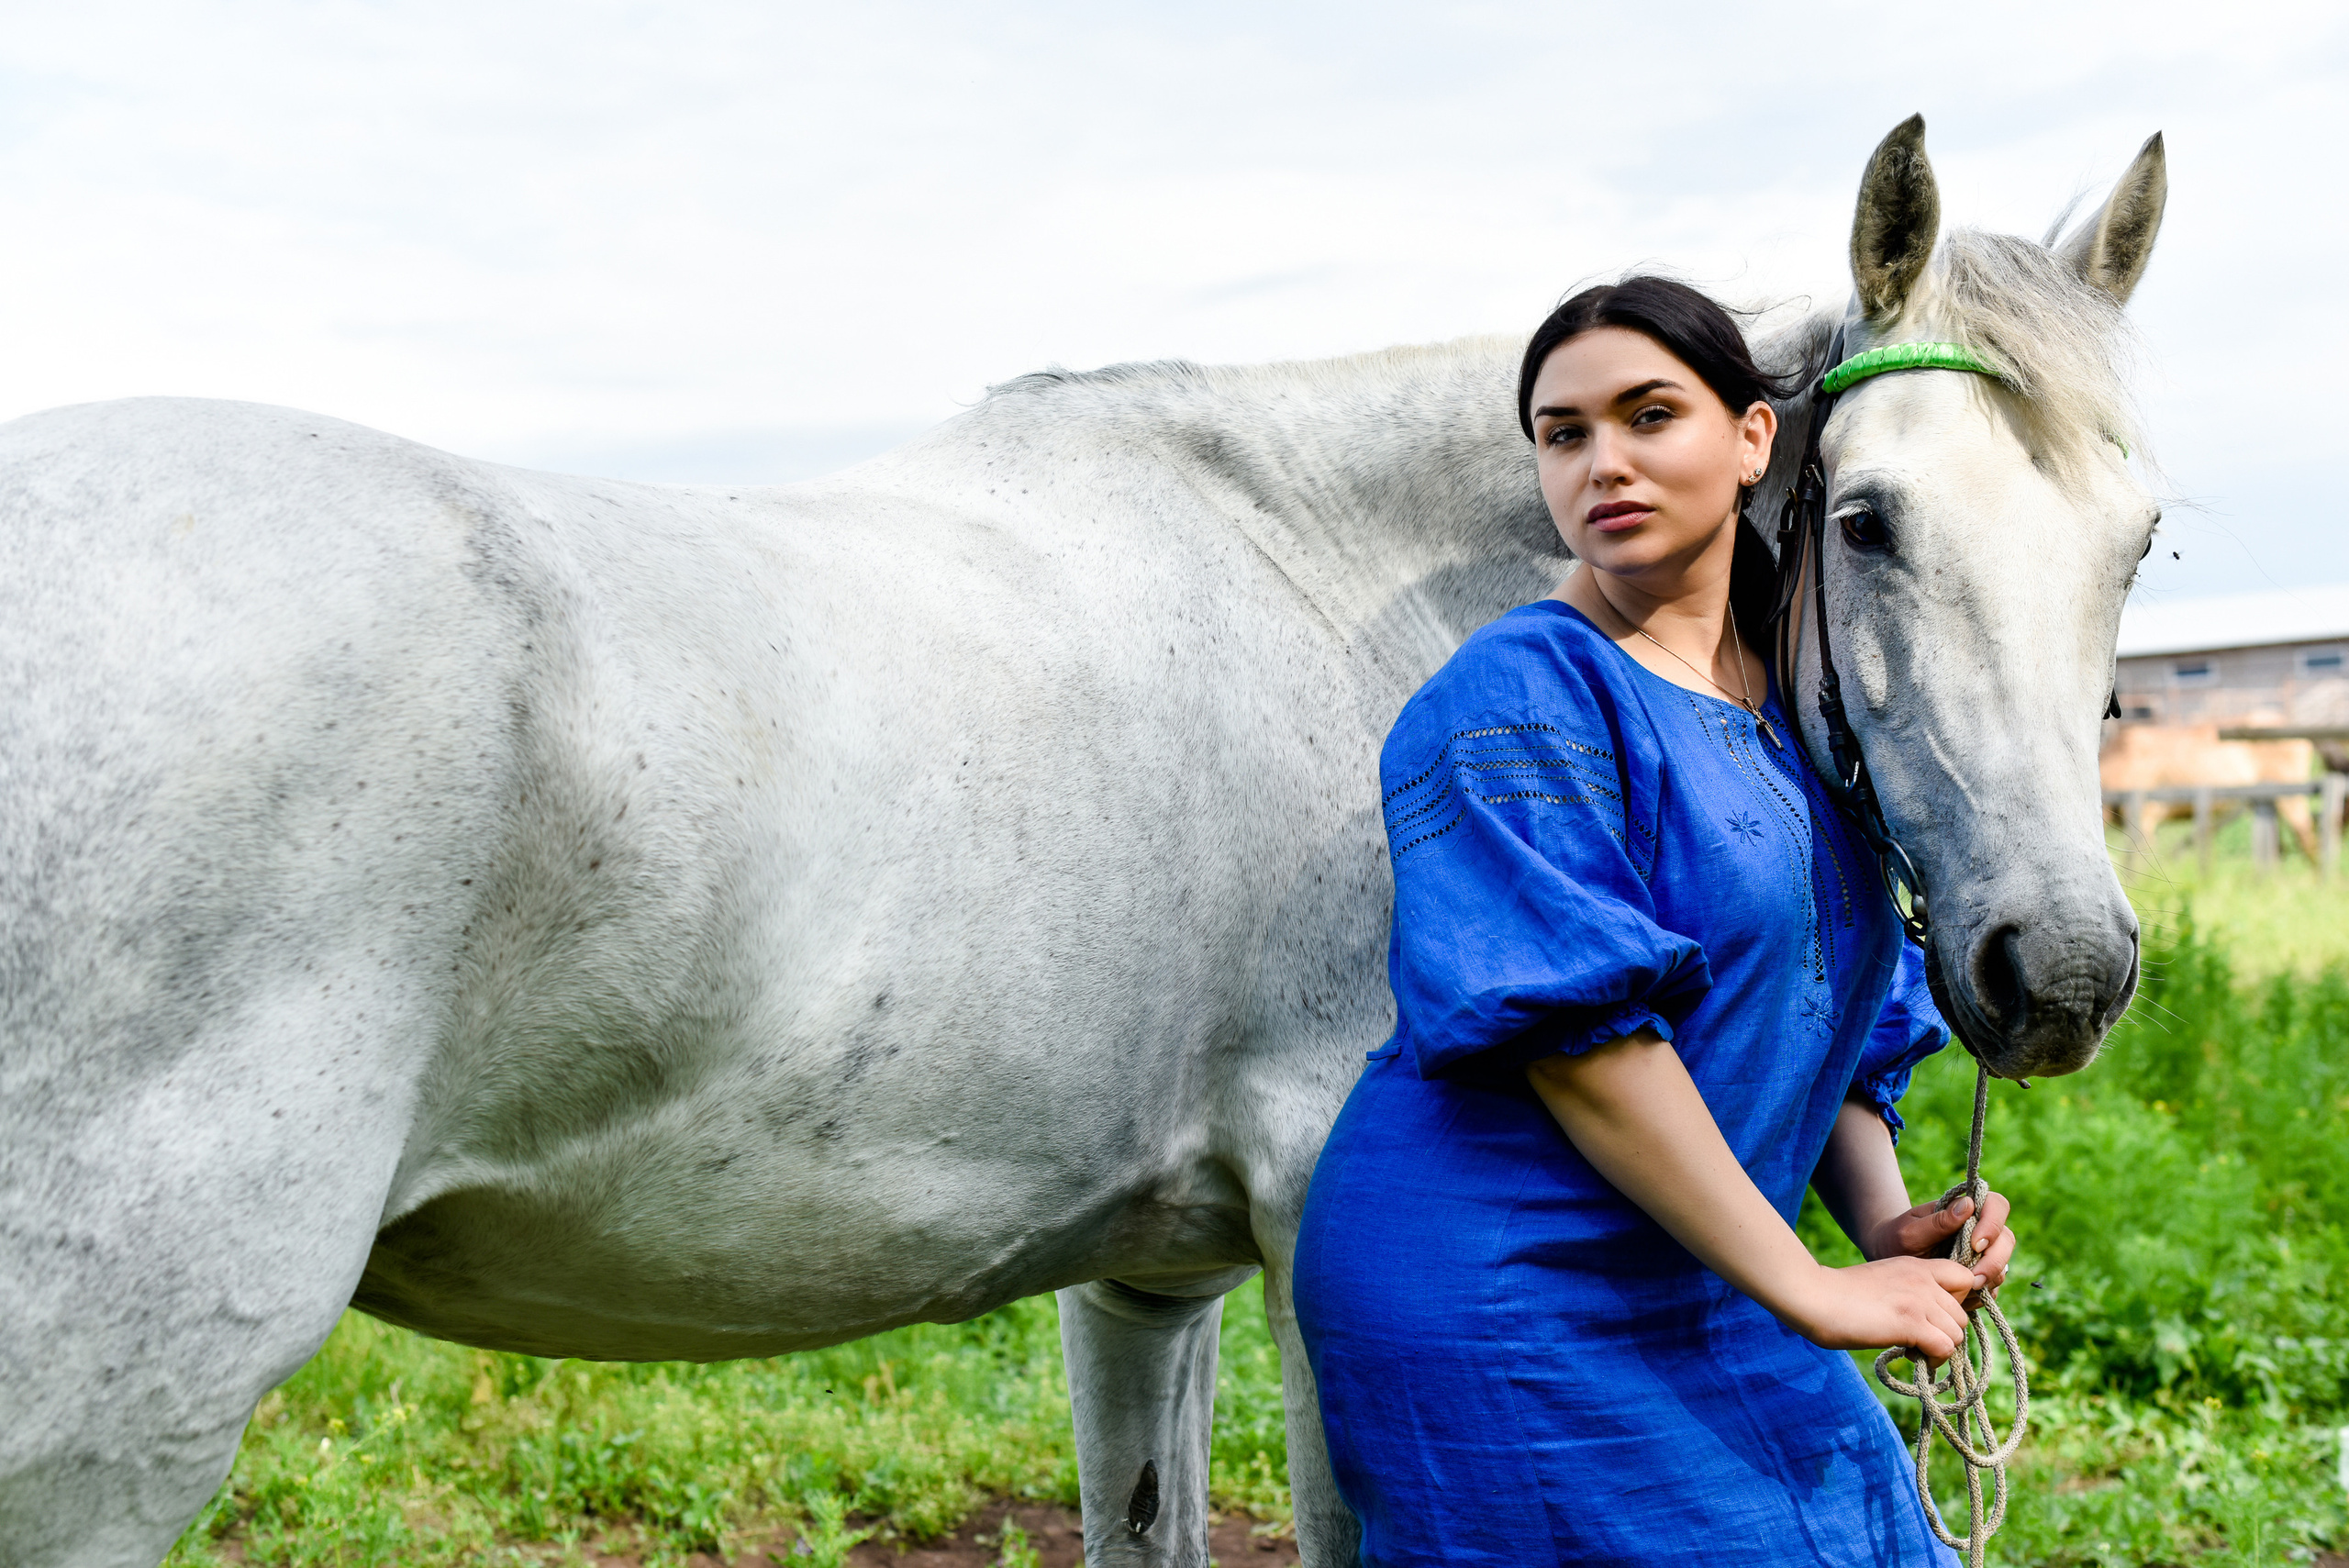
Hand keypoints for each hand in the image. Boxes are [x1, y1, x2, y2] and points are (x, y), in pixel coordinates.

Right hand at [1784, 1255, 1982, 1364]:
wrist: (1814, 1295)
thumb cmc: (1838, 1293)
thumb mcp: (1882, 1279)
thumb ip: (1907, 1290)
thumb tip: (1924, 1320)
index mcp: (1916, 1266)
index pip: (1965, 1279)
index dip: (1956, 1301)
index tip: (1934, 1316)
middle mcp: (1923, 1280)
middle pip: (1962, 1314)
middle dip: (1945, 1331)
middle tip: (1918, 1339)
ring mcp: (1919, 1301)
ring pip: (1957, 1333)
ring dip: (1939, 1348)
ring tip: (1912, 1348)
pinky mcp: (1911, 1323)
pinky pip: (1945, 1348)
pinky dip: (1932, 1360)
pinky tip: (1910, 1355)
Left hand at [1863, 1190, 2013, 1292]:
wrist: (1888, 1259)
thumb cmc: (1896, 1238)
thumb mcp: (1910, 1231)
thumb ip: (1938, 1221)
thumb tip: (1969, 1205)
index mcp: (1964, 1210)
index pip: (1996, 1205)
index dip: (1993, 1224)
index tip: (1976, 1244)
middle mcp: (1978, 1231)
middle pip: (2006, 1240)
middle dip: (1994, 1261)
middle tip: (1974, 1279)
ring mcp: (1981, 1255)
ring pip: (2003, 1267)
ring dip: (1988, 1280)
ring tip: (1965, 1290)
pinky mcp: (1978, 1277)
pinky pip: (1992, 1288)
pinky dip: (1980, 1295)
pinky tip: (1961, 1298)